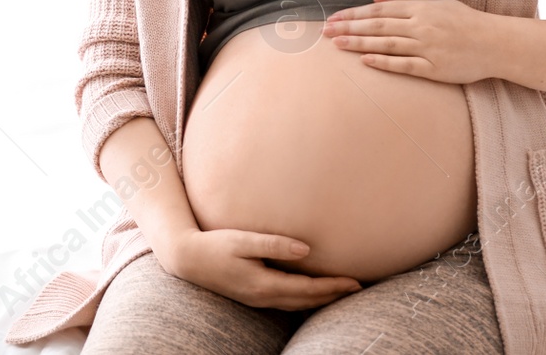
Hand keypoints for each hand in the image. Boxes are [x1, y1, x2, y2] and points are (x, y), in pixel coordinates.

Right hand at [164, 228, 363, 310]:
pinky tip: (312, 293)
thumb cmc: (214, 245)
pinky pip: (287, 302)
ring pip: (298, 305)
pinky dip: (305, 299)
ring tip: (341, 292)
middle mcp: (263, 297)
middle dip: (333, 296)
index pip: (308, 289)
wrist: (187, 259)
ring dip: (321, 300)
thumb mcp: (242, 240)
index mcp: (264, 285)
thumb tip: (306, 250)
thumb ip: (274, 244)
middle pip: (307, 301)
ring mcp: (258, 300)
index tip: (355, 282)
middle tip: (358, 288)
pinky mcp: (253, 296)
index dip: (333, 286)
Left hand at [322, 0, 498, 83]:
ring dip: (359, 44)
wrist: (496, 44)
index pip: (380, 10)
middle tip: (325, 31)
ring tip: (337, 45)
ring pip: (386, 44)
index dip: (354, 13)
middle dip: (349, 28)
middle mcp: (422, 26)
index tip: (334, 17)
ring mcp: (428, 47)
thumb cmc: (466, 22)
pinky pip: (405, 65)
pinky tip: (365, 61)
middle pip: (378, 26)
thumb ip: (405, 0)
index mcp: (421, 9)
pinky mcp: (435, 68)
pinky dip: (384, 62)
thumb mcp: (437, 4)